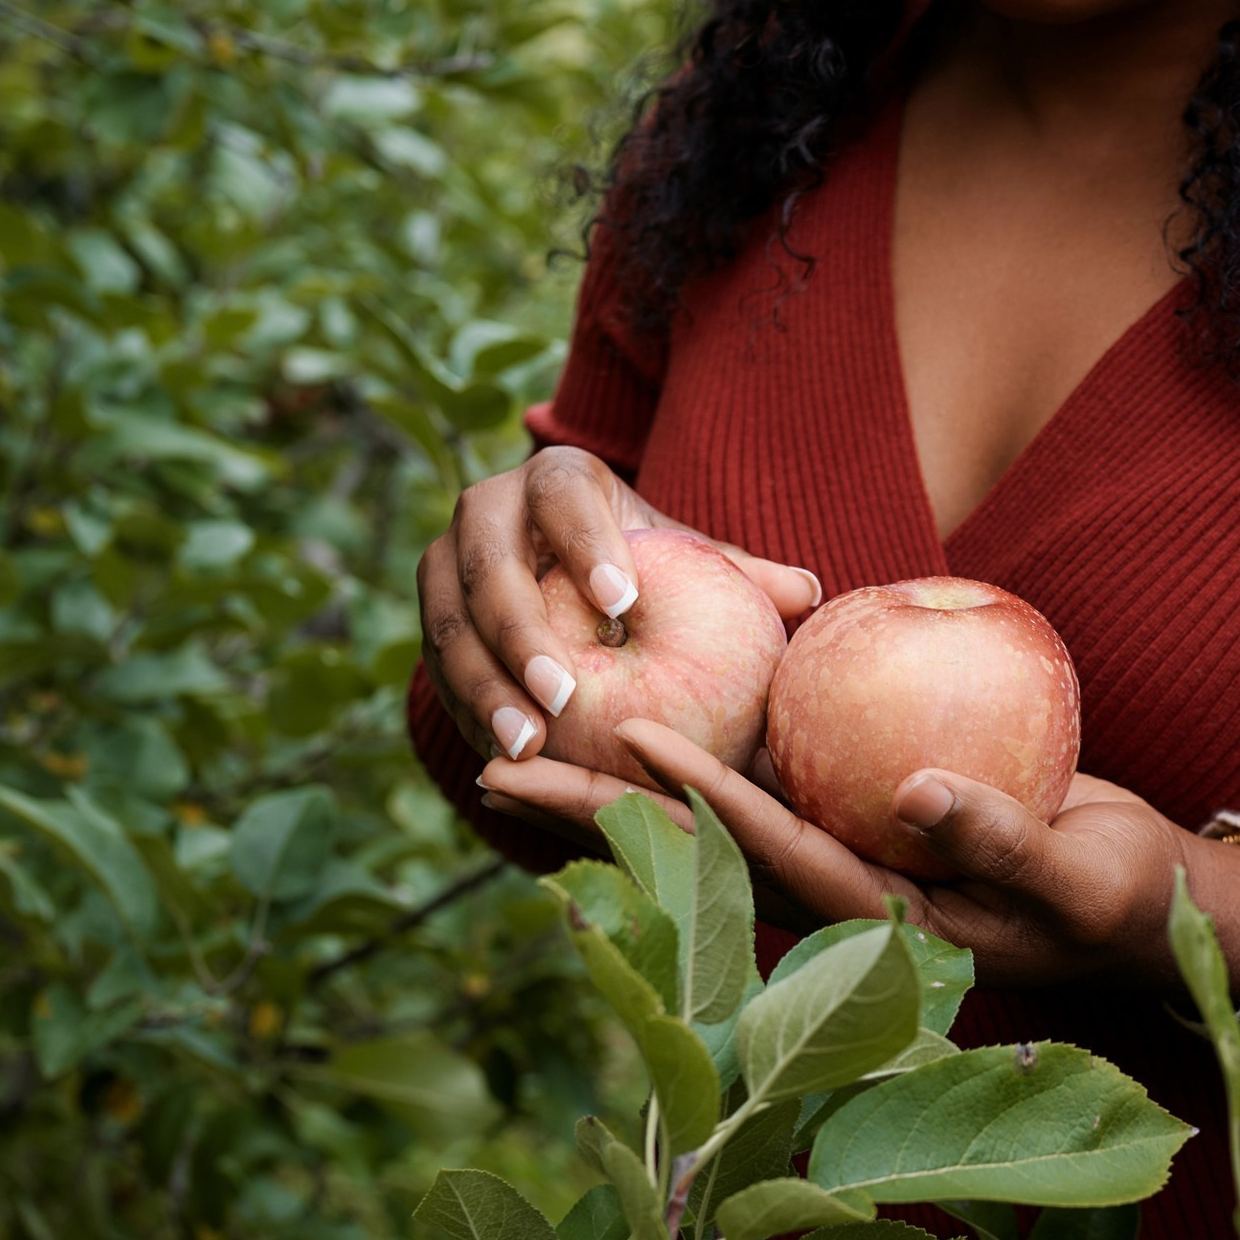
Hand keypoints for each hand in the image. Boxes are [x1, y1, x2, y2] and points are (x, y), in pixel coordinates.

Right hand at [416, 445, 818, 763]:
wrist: (570, 575)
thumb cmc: (650, 566)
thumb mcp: (692, 564)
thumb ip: (741, 578)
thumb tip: (809, 595)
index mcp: (558, 478)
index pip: (563, 498)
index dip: (586, 544)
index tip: (623, 602)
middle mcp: (487, 509)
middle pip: (489, 566)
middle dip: (520, 634)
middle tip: (565, 697)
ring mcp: (445, 564)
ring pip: (448, 623)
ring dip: (481, 687)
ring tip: (526, 745)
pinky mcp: (430, 619)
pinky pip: (435, 667)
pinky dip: (463, 713)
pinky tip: (500, 761)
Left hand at [476, 720, 1239, 995]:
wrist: (1145, 904)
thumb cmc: (1124, 902)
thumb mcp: (1080, 878)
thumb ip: (1002, 842)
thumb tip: (912, 792)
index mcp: (882, 921)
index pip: (772, 855)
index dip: (700, 803)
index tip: (627, 745)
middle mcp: (840, 895)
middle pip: (700, 849)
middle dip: (596, 813)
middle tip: (490, 768)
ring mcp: (844, 858)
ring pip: (714, 819)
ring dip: (619, 787)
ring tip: (528, 738)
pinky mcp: (863, 821)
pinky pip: (772, 781)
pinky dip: (706, 751)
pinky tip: (646, 706)